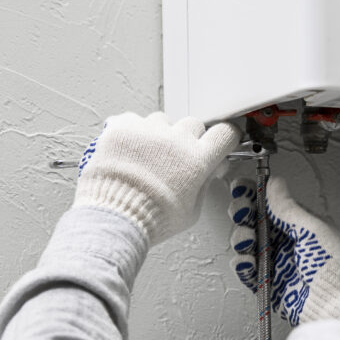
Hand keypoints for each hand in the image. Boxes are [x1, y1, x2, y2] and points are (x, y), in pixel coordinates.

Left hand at [74, 112, 240, 245]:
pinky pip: (133, 120)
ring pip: (162, 121)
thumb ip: (203, 185)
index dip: (223, 138)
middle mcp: (176, 140)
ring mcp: (148, 131)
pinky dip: (133, 132)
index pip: (224, 133)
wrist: (115, 217)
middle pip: (193, 124)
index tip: (219, 141)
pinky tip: (129, 150)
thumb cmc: (152, 219)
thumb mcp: (191, 211)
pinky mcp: (123, 128)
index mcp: (197, 160)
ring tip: (147, 156)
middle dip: (189, 139)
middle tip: (177, 157)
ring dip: (159, 134)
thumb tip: (209, 171)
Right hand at [227, 176, 339, 325]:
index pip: (269, 203)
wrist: (336, 303)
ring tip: (247, 241)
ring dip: (240, 237)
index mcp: (297, 223)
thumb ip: (288, 208)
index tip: (241, 189)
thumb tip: (275, 184)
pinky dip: (242, 264)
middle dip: (242, 213)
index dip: (252, 195)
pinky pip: (246, 269)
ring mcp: (274, 260)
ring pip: (246, 242)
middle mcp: (284, 240)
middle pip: (252, 220)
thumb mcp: (311, 230)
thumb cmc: (334, 267)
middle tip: (241, 213)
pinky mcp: (267, 282)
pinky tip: (247, 261)